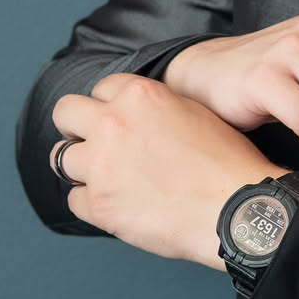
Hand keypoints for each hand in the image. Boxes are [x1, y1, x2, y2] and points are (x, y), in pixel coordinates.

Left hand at [51, 73, 280, 266]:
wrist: (237, 210)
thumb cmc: (227, 164)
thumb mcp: (194, 112)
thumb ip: (155, 106)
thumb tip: (136, 114)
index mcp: (138, 96)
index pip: (101, 88)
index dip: (109, 106)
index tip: (115, 120)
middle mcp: (113, 125)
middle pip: (65, 113)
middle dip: (76, 127)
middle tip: (90, 142)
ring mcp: (102, 166)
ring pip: (61, 158)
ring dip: (81, 167)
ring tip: (104, 178)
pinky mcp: (100, 205)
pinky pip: (74, 200)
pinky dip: (92, 203)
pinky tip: (116, 204)